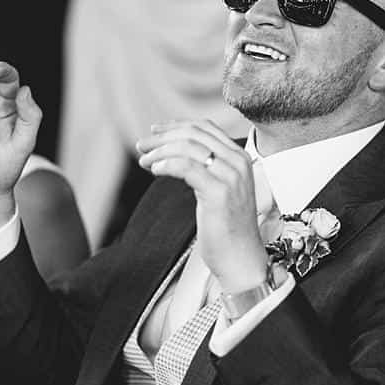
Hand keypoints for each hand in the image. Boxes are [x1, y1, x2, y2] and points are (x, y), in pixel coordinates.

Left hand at [135, 120, 267, 292]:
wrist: (241, 258)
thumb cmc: (228, 229)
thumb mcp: (219, 189)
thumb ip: (205, 168)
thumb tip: (171, 152)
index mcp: (239, 157)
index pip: (205, 128)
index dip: (175, 126)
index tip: (155, 131)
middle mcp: (238, 162)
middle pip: (194, 134)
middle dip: (162, 137)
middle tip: (143, 145)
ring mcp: (230, 176)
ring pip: (188, 147)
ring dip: (160, 151)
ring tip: (145, 161)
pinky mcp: (219, 192)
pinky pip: (186, 166)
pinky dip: (166, 164)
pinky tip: (155, 169)